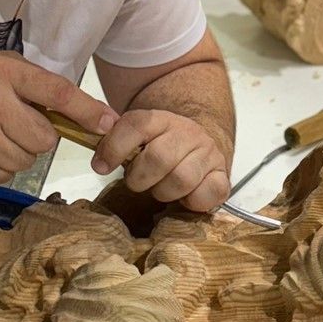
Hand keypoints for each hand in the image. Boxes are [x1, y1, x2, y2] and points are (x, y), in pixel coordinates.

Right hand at [0, 51, 117, 186]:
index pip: (57, 94)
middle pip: (46, 139)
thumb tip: (87, 112)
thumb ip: (36, 83)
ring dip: (19, 151)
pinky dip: (1, 165)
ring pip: (28, 161)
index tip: (108, 123)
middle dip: (38, 134)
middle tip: (15, 122)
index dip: (87, 111)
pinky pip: (8, 175)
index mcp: (0, 74)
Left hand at [91, 109, 230, 212]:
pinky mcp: (223, 176)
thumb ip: (116, 143)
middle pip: (159, 157)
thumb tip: (100, 160)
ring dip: (163, 192)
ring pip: (182, 178)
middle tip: (137, 182)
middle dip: (139, 178)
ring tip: (160, 190)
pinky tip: (184, 198)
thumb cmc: (160, 148)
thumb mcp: (137, 138)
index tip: (100, 166)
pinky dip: (193, 201)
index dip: (114, 147)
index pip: (137, 125)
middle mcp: (188, 132)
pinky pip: (210, 192)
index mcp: (161, 119)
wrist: (200, 144)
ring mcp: (208, 153)